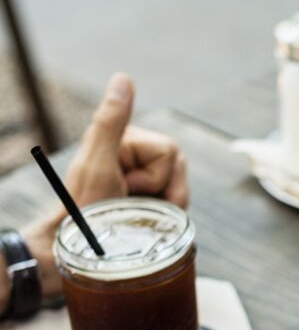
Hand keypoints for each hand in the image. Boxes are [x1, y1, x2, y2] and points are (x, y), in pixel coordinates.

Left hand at [20, 73, 188, 300]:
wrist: (84, 252)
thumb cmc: (85, 209)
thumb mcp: (99, 163)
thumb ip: (112, 121)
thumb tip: (123, 78)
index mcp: (128, 141)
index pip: (170, 150)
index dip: (152, 174)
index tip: (123, 183)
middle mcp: (140, 158)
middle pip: (180, 168)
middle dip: (162, 192)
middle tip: (130, 201)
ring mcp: (149, 182)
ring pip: (183, 190)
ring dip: (163, 209)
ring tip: (136, 214)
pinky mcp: (154, 203)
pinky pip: (181, 208)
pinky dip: (167, 220)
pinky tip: (144, 222)